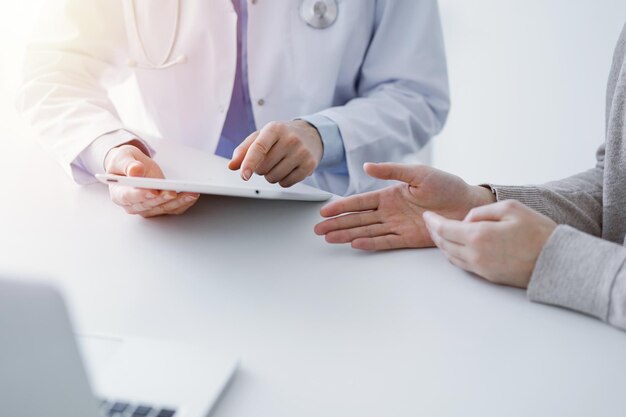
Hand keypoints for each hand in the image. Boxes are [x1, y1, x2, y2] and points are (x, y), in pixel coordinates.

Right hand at [104, 142, 199, 216]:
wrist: (133, 167)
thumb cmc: (126, 163)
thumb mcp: (123, 158)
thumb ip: (127, 165)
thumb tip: (134, 171)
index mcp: (119, 194)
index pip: (128, 197)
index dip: (141, 195)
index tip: (152, 191)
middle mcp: (132, 205)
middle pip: (148, 205)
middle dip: (162, 199)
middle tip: (173, 192)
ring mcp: (147, 208)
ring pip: (163, 208)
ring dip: (178, 202)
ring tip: (190, 193)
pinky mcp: (160, 207)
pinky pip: (172, 208)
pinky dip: (184, 203)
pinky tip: (192, 196)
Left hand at [228, 120, 322, 186]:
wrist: (310, 134)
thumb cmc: (281, 136)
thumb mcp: (261, 136)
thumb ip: (243, 150)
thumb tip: (232, 166)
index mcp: (275, 129)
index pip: (259, 148)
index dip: (249, 163)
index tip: (244, 175)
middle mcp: (290, 139)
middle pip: (264, 167)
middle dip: (261, 168)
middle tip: (269, 158)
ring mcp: (302, 152)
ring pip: (274, 177)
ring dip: (271, 175)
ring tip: (279, 163)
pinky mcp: (309, 165)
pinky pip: (287, 183)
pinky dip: (283, 180)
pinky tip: (288, 169)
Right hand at [314, 163, 495, 249]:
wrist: (468, 204)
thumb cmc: (447, 185)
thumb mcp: (418, 173)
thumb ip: (392, 171)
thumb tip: (367, 167)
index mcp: (390, 194)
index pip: (360, 202)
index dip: (342, 206)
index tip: (325, 210)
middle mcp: (390, 212)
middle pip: (358, 219)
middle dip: (338, 223)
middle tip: (319, 230)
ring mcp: (398, 226)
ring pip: (367, 231)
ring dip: (348, 234)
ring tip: (330, 239)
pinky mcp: (409, 238)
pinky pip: (385, 242)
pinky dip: (370, 243)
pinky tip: (355, 244)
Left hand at [423, 200, 556, 287]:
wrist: (558, 262)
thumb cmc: (538, 232)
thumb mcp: (511, 208)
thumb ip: (483, 211)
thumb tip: (466, 219)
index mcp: (479, 236)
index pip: (445, 229)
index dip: (432, 222)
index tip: (426, 215)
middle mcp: (476, 255)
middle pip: (444, 244)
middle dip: (434, 232)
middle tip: (430, 222)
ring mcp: (481, 268)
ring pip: (451, 256)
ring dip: (442, 244)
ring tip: (440, 232)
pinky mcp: (488, 276)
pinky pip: (463, 264)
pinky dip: (454, 253)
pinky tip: (455, 245)